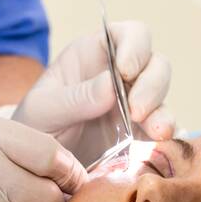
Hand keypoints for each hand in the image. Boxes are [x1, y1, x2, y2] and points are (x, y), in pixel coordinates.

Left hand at [12, 20, 174, 164]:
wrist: (34, 166)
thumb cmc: (34, 126)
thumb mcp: (42, 110)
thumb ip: (72, 98)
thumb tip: (111, 86)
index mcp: (95, 55)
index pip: (129, 34)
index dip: (135, 46)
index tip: (126, 70)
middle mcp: (120, 76)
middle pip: (155, 64)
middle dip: (152, 84)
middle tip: (137, 111)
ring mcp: (134, 105)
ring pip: (163, 97)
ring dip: (162, 112)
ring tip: (156, 132)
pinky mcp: (141, 136)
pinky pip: (163, 131)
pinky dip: (166, 136)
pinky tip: (160, 145)